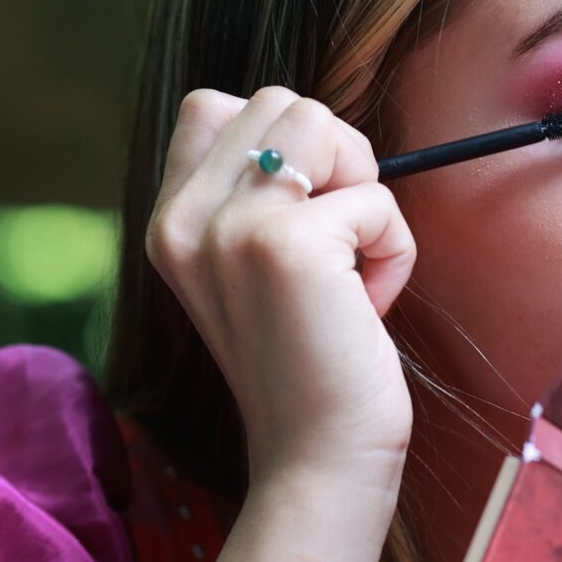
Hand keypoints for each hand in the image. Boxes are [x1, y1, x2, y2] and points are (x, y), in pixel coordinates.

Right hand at [144, 85, 418, 491]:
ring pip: (321, 122)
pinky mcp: (285, 245)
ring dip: (362, 188)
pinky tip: (367, 305)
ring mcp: (227, 228)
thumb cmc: (309, 357)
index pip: (212, 104)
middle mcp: (182, 218)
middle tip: (336, 244)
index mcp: (168, 221)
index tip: (301, 220)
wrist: (318, 459)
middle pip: (280, 101)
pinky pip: (376, 196)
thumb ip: (252, 192)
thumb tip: (308, 122)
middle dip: (335, 159)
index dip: (283, 146)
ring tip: (350, 264)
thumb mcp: (250, 265)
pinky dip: (394, 247)